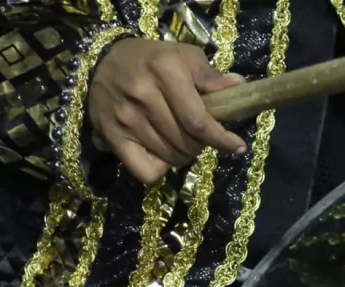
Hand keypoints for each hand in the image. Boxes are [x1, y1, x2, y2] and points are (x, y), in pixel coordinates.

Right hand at [89, 38, 248, 183]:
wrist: (104, 60)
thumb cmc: (153, 59)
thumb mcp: (185, 57)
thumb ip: (212, 76)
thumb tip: (240, 87)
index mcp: (165, 71)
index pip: (199, 121)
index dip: (221, 139)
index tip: (237, 146)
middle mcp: (143, 95)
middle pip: (186, 142)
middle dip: (202, 145)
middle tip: (201, 135)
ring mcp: (125, 118)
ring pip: (170, 158)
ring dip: (184, 155)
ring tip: (182, 140)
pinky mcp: (112, 136)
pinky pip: (145, 171)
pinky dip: (159, 169)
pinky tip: (161, 154)